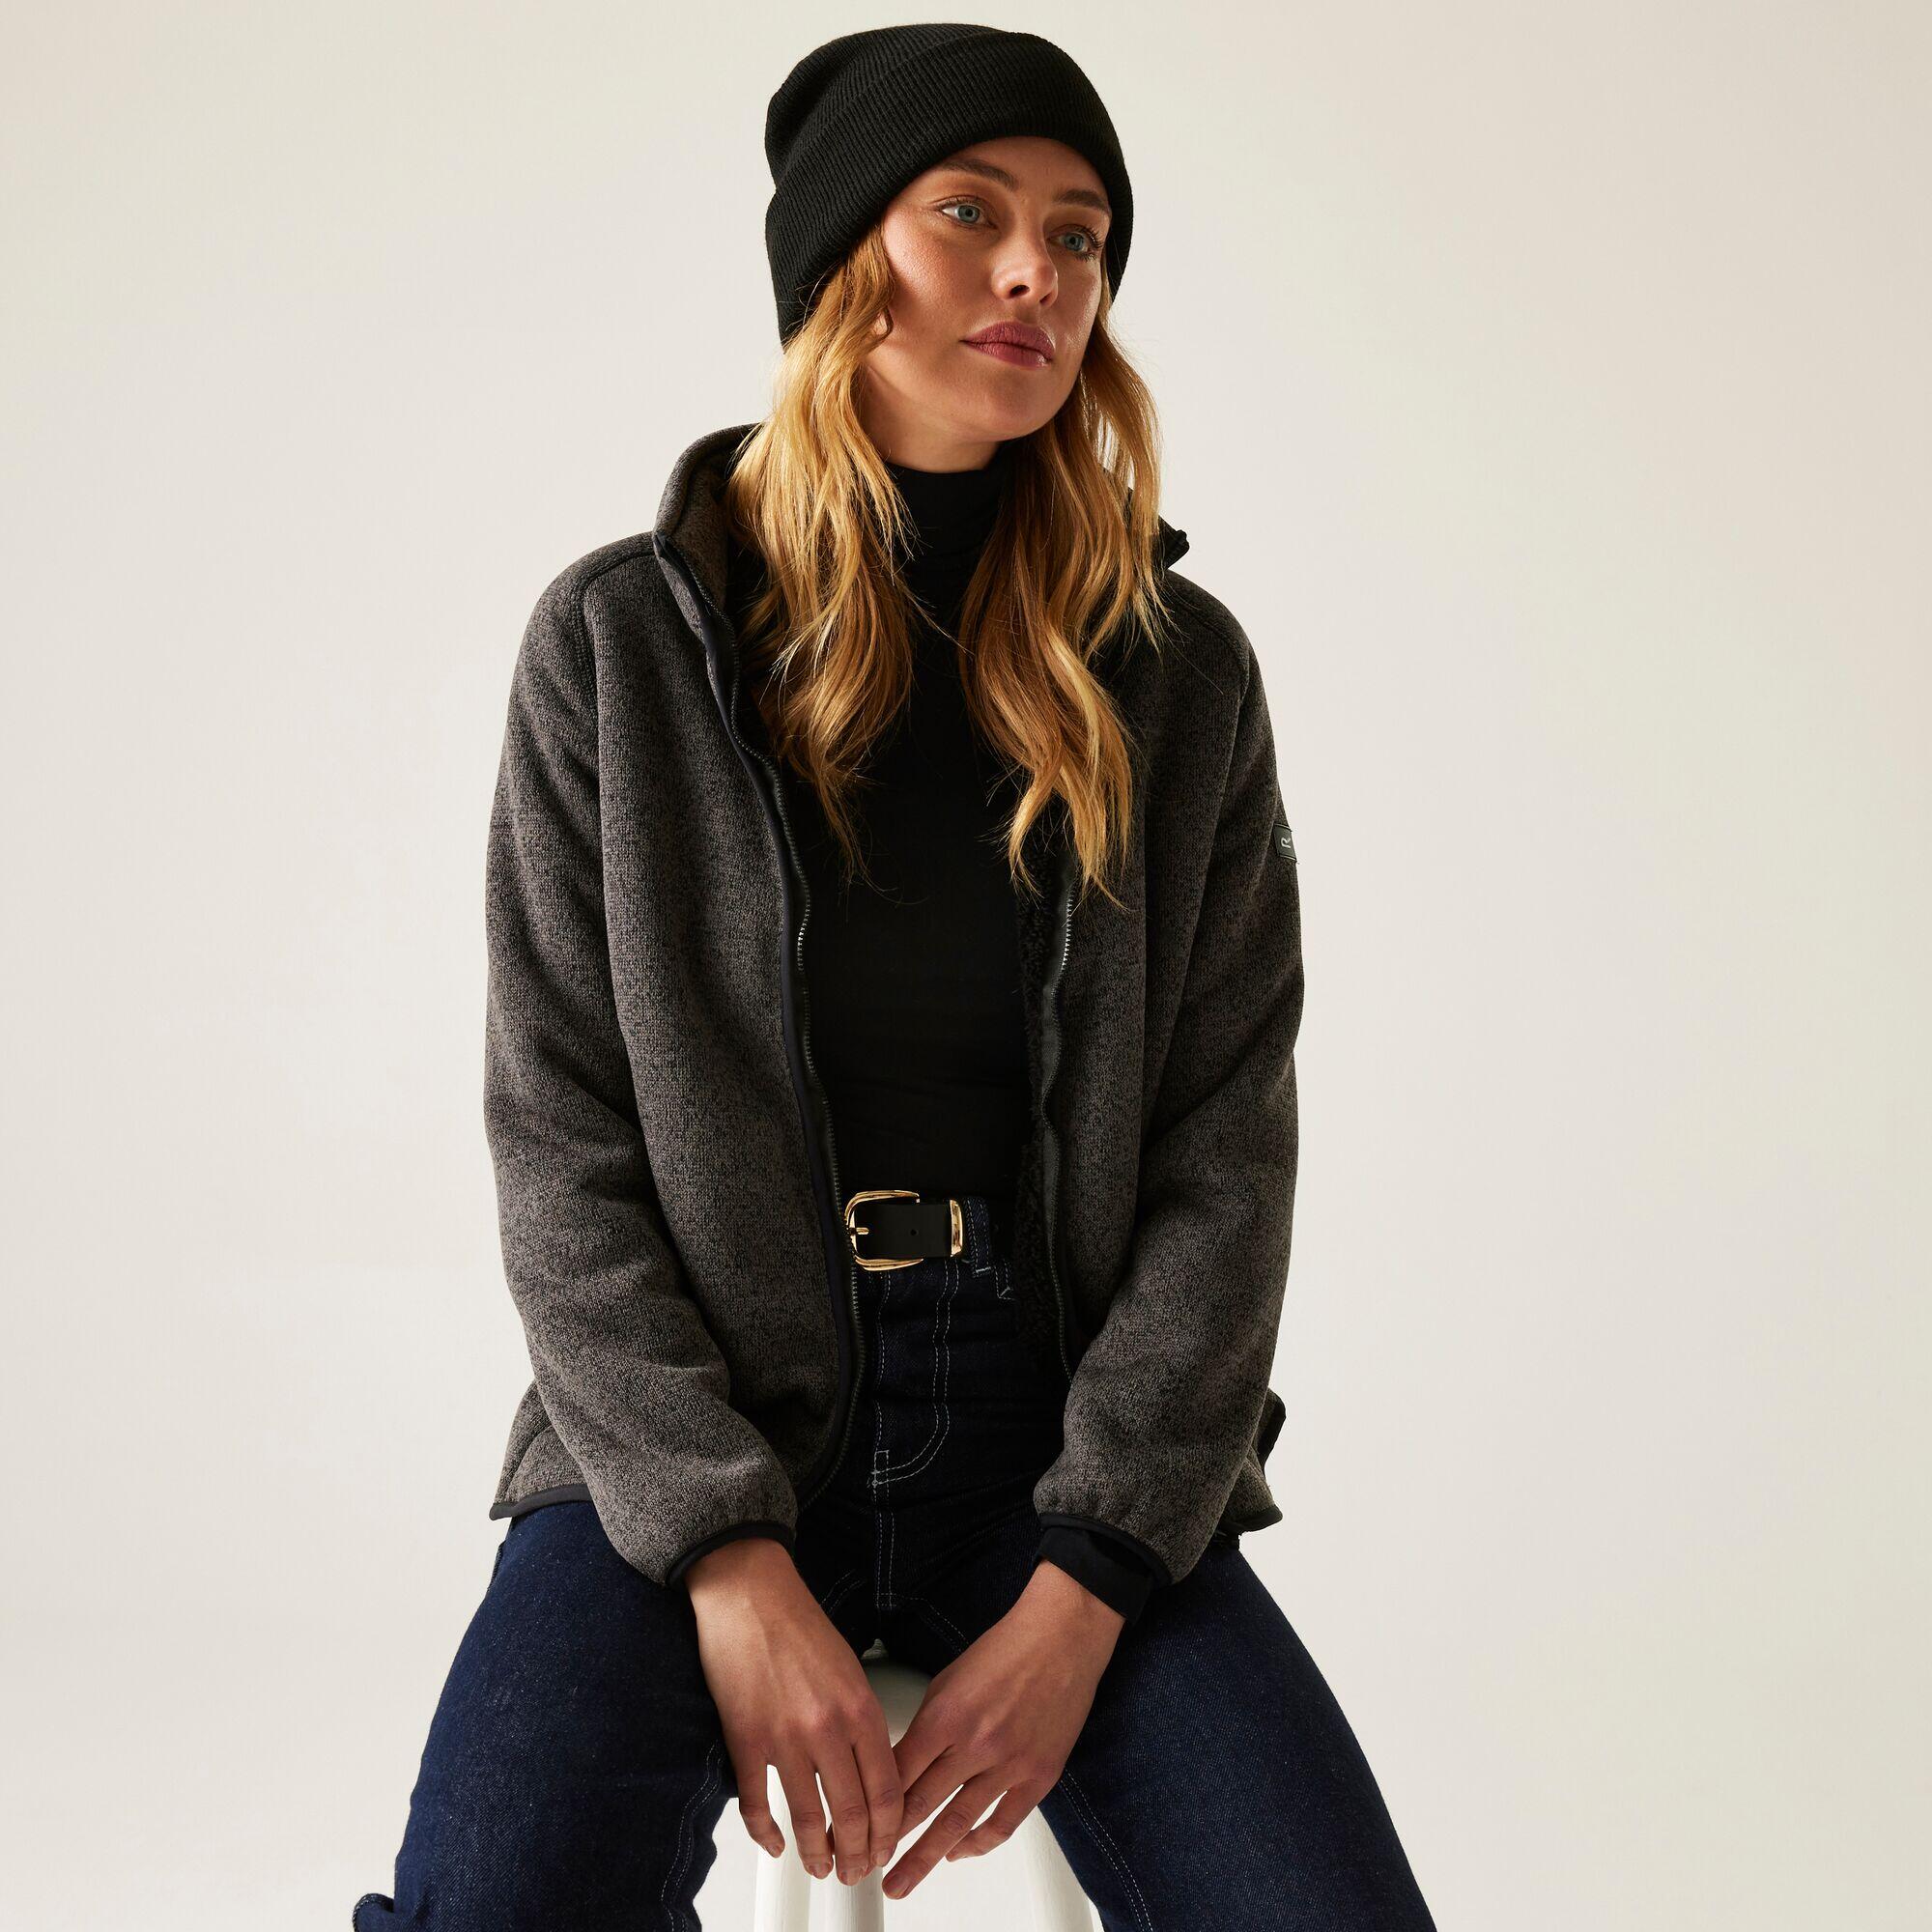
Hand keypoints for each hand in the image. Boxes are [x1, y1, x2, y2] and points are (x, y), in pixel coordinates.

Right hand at [685, 1537, 903, 1885]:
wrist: (750, 1594)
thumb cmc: (798, 1624)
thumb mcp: (851, 1668)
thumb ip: (863, 1720)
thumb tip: (871, 1770)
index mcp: (860, 1707)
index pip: (887, 1790)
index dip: (889, 1830)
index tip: (887, 1847)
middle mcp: (827, 1728)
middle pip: (853, 1813)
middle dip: (859, 1854)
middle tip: (859, 1870)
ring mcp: (785, 1739)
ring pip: (809, 1819)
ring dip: (818, 1854)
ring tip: (823, 1867)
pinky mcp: (745, 1742)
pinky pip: (759, 1805)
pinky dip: (767, 1834)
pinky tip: (776, 1843)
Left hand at [880, 1558, 1124, 1899]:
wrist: (1061, 1638)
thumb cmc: (1005, 1650)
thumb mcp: (947, 1681)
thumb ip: (926, 1726)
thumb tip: (903, 1764)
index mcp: (945, 1716)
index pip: (898, 1774)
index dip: (873, 1805)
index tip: (857, 1825)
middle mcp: (975, 1743)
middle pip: (920, 1805)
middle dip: (889, 1842)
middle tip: (866, 1865)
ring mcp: (1008, 1764)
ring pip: (957, 1824)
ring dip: (925, 1858)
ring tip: (902, 1882)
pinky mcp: (1038, 1776)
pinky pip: (1003, 1823)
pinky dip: (978, 1844)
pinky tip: (958, 1853)